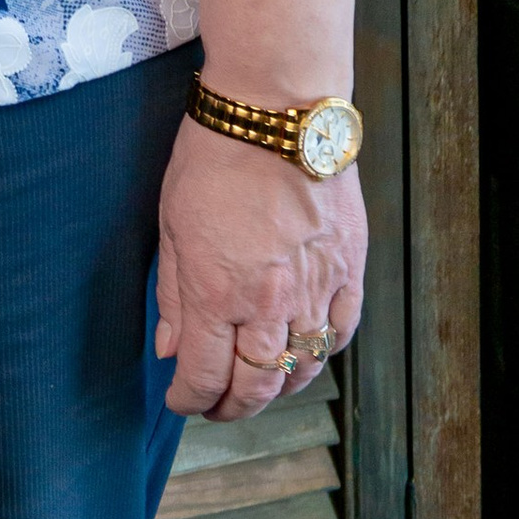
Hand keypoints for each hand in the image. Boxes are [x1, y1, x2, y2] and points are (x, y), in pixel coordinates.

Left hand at [154, 115, 363, 419]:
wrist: (276, 111)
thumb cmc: (214, 156)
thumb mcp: (171, 223)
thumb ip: (173, 294)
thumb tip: (170, 348)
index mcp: (217, 293)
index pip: (204, 377)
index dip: (189, 400)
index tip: (180, 399)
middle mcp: (269, 304)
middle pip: (256, 387)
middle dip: (231, 408)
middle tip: (216, 405)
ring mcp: (315, 290)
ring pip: (302, 370)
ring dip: (276, 388)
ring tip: (256, 383)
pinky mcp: (348, 271)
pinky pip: (340, 333)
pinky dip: (322, 352)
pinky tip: (303, 350)